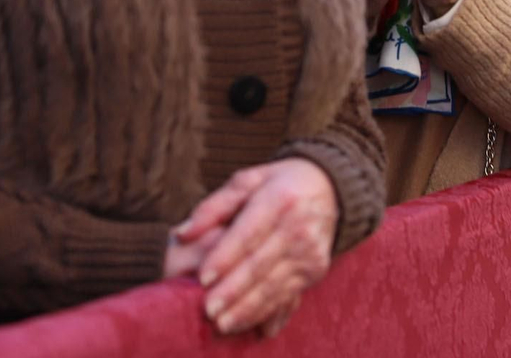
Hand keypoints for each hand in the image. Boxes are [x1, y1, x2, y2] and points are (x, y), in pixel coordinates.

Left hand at [174, 158, 337, 335]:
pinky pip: (289, 296)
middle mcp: (298, 228)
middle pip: (260, 265)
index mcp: (278, 200)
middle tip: (208, 309)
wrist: (328, 188)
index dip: (224, 258)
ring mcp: (310, 252)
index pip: (247, 234)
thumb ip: (213, 207)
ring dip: (248, 309)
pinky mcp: (316, 270)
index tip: (202, 278)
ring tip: (223, 324)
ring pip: (274, 286)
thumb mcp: (247, 181)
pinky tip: (252, 328)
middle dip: (233, 291)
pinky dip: (268, 313)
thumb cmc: (278, 184)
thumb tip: (182, 234)